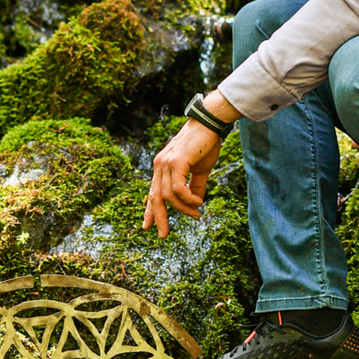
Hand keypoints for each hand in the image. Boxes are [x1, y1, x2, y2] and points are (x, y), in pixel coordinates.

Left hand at [142, 120, 222, 237]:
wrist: (210, 124)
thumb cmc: (206, 144)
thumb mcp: (200, 169)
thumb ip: (195, 186)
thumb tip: (196, 203)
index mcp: (162, 167)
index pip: (152, 192)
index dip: (149, 210)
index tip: (147, 226)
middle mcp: (160, 165)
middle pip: (154, 197)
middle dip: (158, 217)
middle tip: (163, 234)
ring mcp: (166, 163)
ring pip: (168, 196)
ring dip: (183, 208)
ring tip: (196, 212)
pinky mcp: (175, 161)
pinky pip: (177, 188)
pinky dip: (187, 199)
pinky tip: (197, 202)